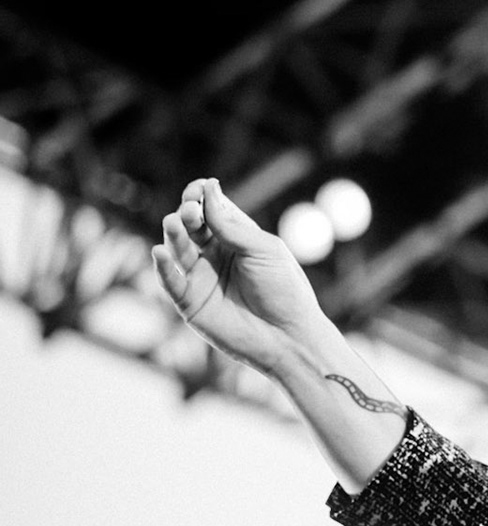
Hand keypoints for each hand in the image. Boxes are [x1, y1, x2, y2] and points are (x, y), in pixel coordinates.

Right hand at [151, 177, 327, 375]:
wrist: (288, 337)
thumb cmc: (284, 290)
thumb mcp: (263, 250)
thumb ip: (232, 226)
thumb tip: (208, 190)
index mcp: (237, 239)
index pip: (212, 211)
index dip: (201, 198)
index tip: (199, 188)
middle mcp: (216, 256)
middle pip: (191, 227)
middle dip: (188, 214)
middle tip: (190, 210)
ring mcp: (201, 278)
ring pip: (177, 250)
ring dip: (174, 235)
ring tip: (174, 223)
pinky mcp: (190, 303)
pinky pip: (170, 282)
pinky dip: (163, 267)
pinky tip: (159, 253)